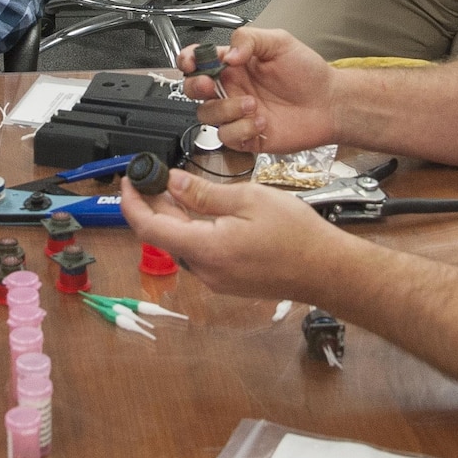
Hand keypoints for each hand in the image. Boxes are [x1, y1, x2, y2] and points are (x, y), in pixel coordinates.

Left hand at [121, 171, 351, 300]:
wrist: (328, 271)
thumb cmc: (297, 237)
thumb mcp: (249, 200)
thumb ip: (205, 193)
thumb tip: (173, 182)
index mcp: (206, 249)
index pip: (149, 228)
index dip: (132, 203)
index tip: (130, 180)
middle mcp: (205, 270)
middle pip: (164, 235)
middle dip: (154, 204)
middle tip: (154, 176)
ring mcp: (216, 279)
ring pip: (181, 243)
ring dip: (174, 216)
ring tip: (178, 187)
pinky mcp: (228, 280)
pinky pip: (199, 252)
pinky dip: (193, 229)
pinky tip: (203, 210)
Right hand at [178, 27, 338, 153]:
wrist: (330, 103)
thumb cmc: (308, 73)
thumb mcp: (279, 42)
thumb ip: (249, 39)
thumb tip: (227, 54)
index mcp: (234, 64)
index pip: (198, 61)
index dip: (188, 60)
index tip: (192, 62)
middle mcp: (232, 89)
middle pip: (192, 90)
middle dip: (195, 87)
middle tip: (210, 84)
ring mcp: (237, 113)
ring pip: (207, 115)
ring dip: (226, 110)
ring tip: (253, 104)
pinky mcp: (246, 136)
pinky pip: (227, 137)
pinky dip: (241, 130)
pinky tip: (261, 122)